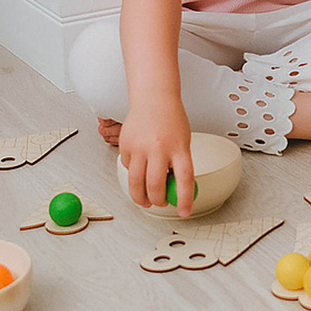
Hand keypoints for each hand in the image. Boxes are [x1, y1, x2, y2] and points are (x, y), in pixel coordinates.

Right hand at [118, 98, 194, 217]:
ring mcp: (140, 147)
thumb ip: (179, 164)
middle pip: (155, 186)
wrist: (153, 98)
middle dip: (158, 202)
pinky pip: (129, 169)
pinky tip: (140, 164)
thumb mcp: (183, 141)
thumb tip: (176, 191)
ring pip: (136, 183)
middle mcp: (159, 148)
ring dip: (141, 197)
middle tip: (160, 204)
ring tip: (146, 200)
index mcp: (179, 147)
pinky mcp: (125, 146)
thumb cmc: (171, 119)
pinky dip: (134, 172)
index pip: (185, 180)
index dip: (185, 200)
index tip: (185, 212)